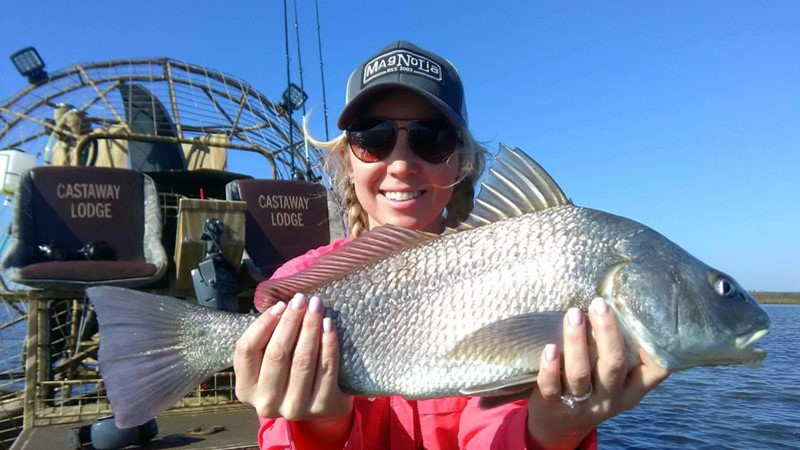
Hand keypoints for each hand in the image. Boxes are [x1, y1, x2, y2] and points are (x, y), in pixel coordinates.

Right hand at [233, 293, 352, 432]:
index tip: (280, 304)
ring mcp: (294, 407)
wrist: (320, 404)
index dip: (263, 324)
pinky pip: (326, 368)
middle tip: (301, 299)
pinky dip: (328, 344)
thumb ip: (267, 338)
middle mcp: (266, 403)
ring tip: (316, 306)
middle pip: (276, 354)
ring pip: (302, 360)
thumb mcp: (269, 360)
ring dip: (310, 328)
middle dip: (290, 321)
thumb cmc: (289, 372)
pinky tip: (329, 326)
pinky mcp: (321, 407)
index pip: (247, 350)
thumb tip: (281, 303)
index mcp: (246, 389)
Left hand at [526, 297, 669, 449]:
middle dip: (607, 332)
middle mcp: (609, 397)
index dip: (654, 347)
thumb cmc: (590, 390)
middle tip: (599, 304)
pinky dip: (549, 367)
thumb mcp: (613, 381)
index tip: (641, 314)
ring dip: (577, 342)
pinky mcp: (553, 405)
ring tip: (574, 314)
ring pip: (580, 373)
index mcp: (629, 389)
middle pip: (613, 365)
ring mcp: (581, 403)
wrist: (558, 426)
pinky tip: (549, 348)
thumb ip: (618, 354)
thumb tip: (616, 302)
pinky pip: (552, 387)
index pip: (655, 371)